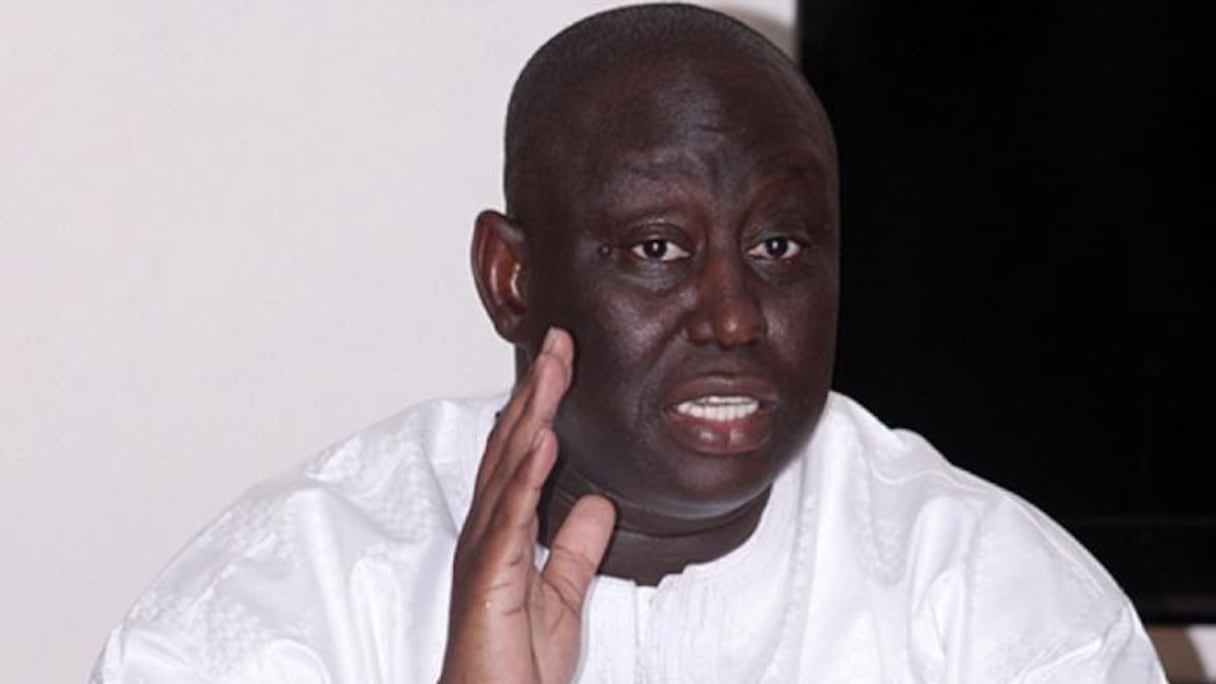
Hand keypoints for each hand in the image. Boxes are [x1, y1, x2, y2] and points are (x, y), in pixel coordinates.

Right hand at [440, 328, 615, 683]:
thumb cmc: (514, 662)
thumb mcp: (561, 595)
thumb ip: (576, 548)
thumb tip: (597, 503)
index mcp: (503, 531)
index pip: (522, 453)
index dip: (542, 405)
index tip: (563, 361)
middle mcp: (486, 530)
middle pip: (511, 445)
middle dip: (536, 390)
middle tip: (558, 340)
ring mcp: (483, 550)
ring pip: (507, 468)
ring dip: (532, 415)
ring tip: (553, 369)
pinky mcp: (488, 577)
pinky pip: (510, 519)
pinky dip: (525, 476)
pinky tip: (543, 441)